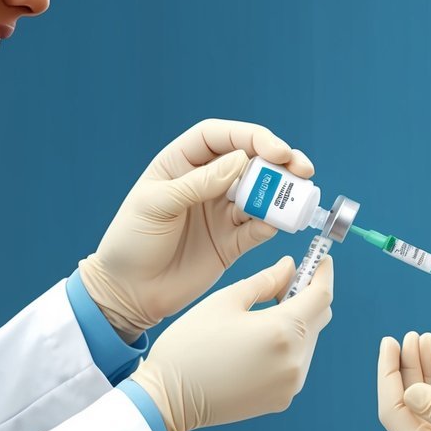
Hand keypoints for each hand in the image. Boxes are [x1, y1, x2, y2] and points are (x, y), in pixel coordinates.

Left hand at [79, 119, 314, 341]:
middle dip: (280, 162)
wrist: (128, 293)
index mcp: (182, 164)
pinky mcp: (232, 242)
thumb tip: (241, 161)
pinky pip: (259, 228)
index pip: (221, 137)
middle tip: (302, 170)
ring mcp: (221, 213)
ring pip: (261, 194)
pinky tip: (273, 226)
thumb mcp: (156, 206)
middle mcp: (207, 183)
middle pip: (251, 161)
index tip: (276, 151)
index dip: (251, 137)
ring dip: (281, 194)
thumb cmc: (131, 242)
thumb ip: (197, 183)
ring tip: (297, 199)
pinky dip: (271, 225)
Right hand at [131, 255, 333, 430]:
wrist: (169, 398)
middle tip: (287, 282)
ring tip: (265, 314)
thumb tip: (289, 267)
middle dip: (309, 295)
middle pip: (319, 318)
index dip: (323, 273)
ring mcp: (291, 383)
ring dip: (297, 323)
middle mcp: (295, 360)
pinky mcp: (282, 398)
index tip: (321, 260)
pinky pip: (296, 364)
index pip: (321, 295)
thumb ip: (266, 280)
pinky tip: (261, 342)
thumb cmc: (191, 344)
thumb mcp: (226, 300)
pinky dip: (287, 347)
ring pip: (308, 341)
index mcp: (282, 330)